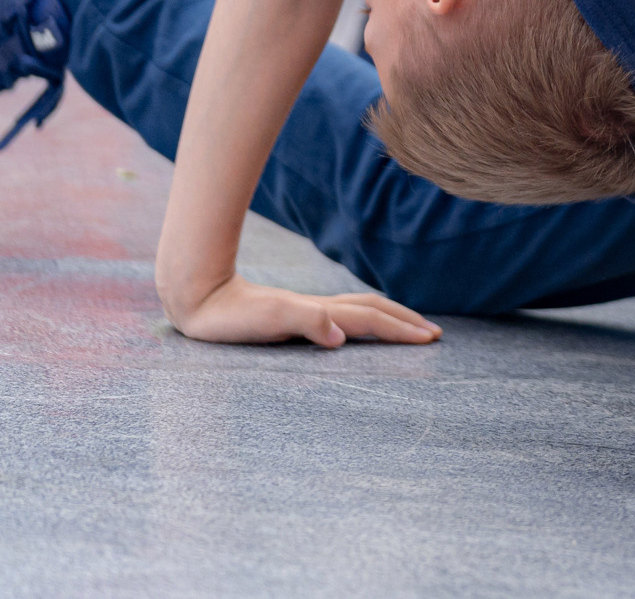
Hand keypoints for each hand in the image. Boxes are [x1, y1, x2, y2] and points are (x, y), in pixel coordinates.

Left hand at [166, 272, 440, 347]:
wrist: (201, 295)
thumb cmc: (231, 315)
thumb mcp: (269, 318)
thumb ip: (307, 322)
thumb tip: (341, 336)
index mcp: (321, 313)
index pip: (372, 320)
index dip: (402, 329)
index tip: (431, 339)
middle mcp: (320, 310)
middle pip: (374, 310)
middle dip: (405, 321)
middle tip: (433, 334)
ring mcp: (308, 311)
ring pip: (360, 310)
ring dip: (389, 318)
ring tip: (408, 327)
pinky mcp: (295, 316)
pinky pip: (343, 316)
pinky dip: (365, 320)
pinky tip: (358, 327)